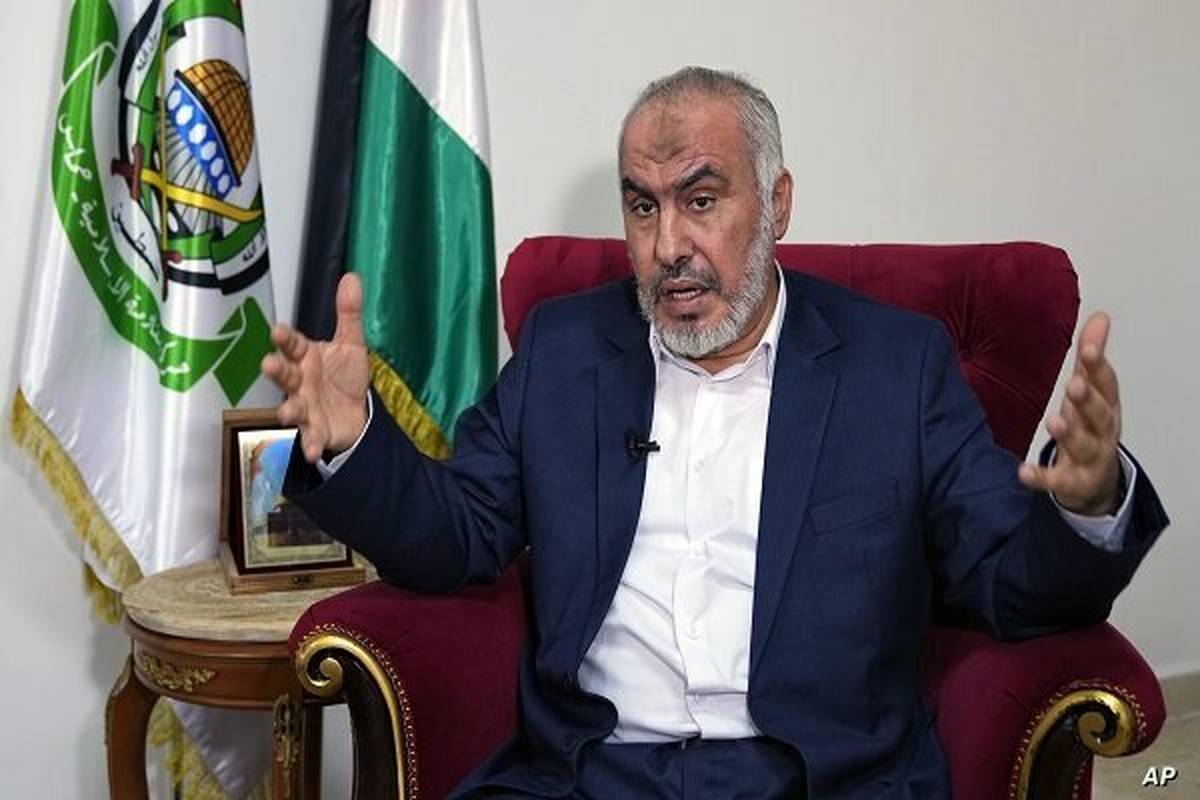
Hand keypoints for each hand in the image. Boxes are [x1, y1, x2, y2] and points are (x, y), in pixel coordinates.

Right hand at [261, 273, 370, 462]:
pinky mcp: (315, 431)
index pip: (294, 345)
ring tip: (286, 412)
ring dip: (288, 410)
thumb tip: (352, 277)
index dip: (286, 339)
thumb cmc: (343, 376)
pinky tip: (312, 451)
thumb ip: (349, 313)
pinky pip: (311, 439)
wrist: (355, 413)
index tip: (278, 331)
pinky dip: (311, 445)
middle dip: (277, 371)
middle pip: (286, 375)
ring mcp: (306, 408)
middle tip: (267, 364)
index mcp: (306, 358)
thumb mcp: (351, 343)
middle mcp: (300, 382)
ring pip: (292, 407)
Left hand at [1018, 311, 1121, 514]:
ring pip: (1084, 446)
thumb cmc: (1091, 425)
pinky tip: (1022, 471)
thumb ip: (1091, 356)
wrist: (1097, 480)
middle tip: (1074, 384)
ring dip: (1069, 434)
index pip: (1106, 383)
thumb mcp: (1092, 390)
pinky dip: (1042, 477)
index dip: (1098, 366)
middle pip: (1100, 414)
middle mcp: (1103, 432)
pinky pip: (1058, 481)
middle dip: (1088, 399)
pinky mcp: (1073, 482)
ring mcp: (1090, 459)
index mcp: (1107, 406)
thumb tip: (1100, 315)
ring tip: (1052, 421)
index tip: (1088, 349)